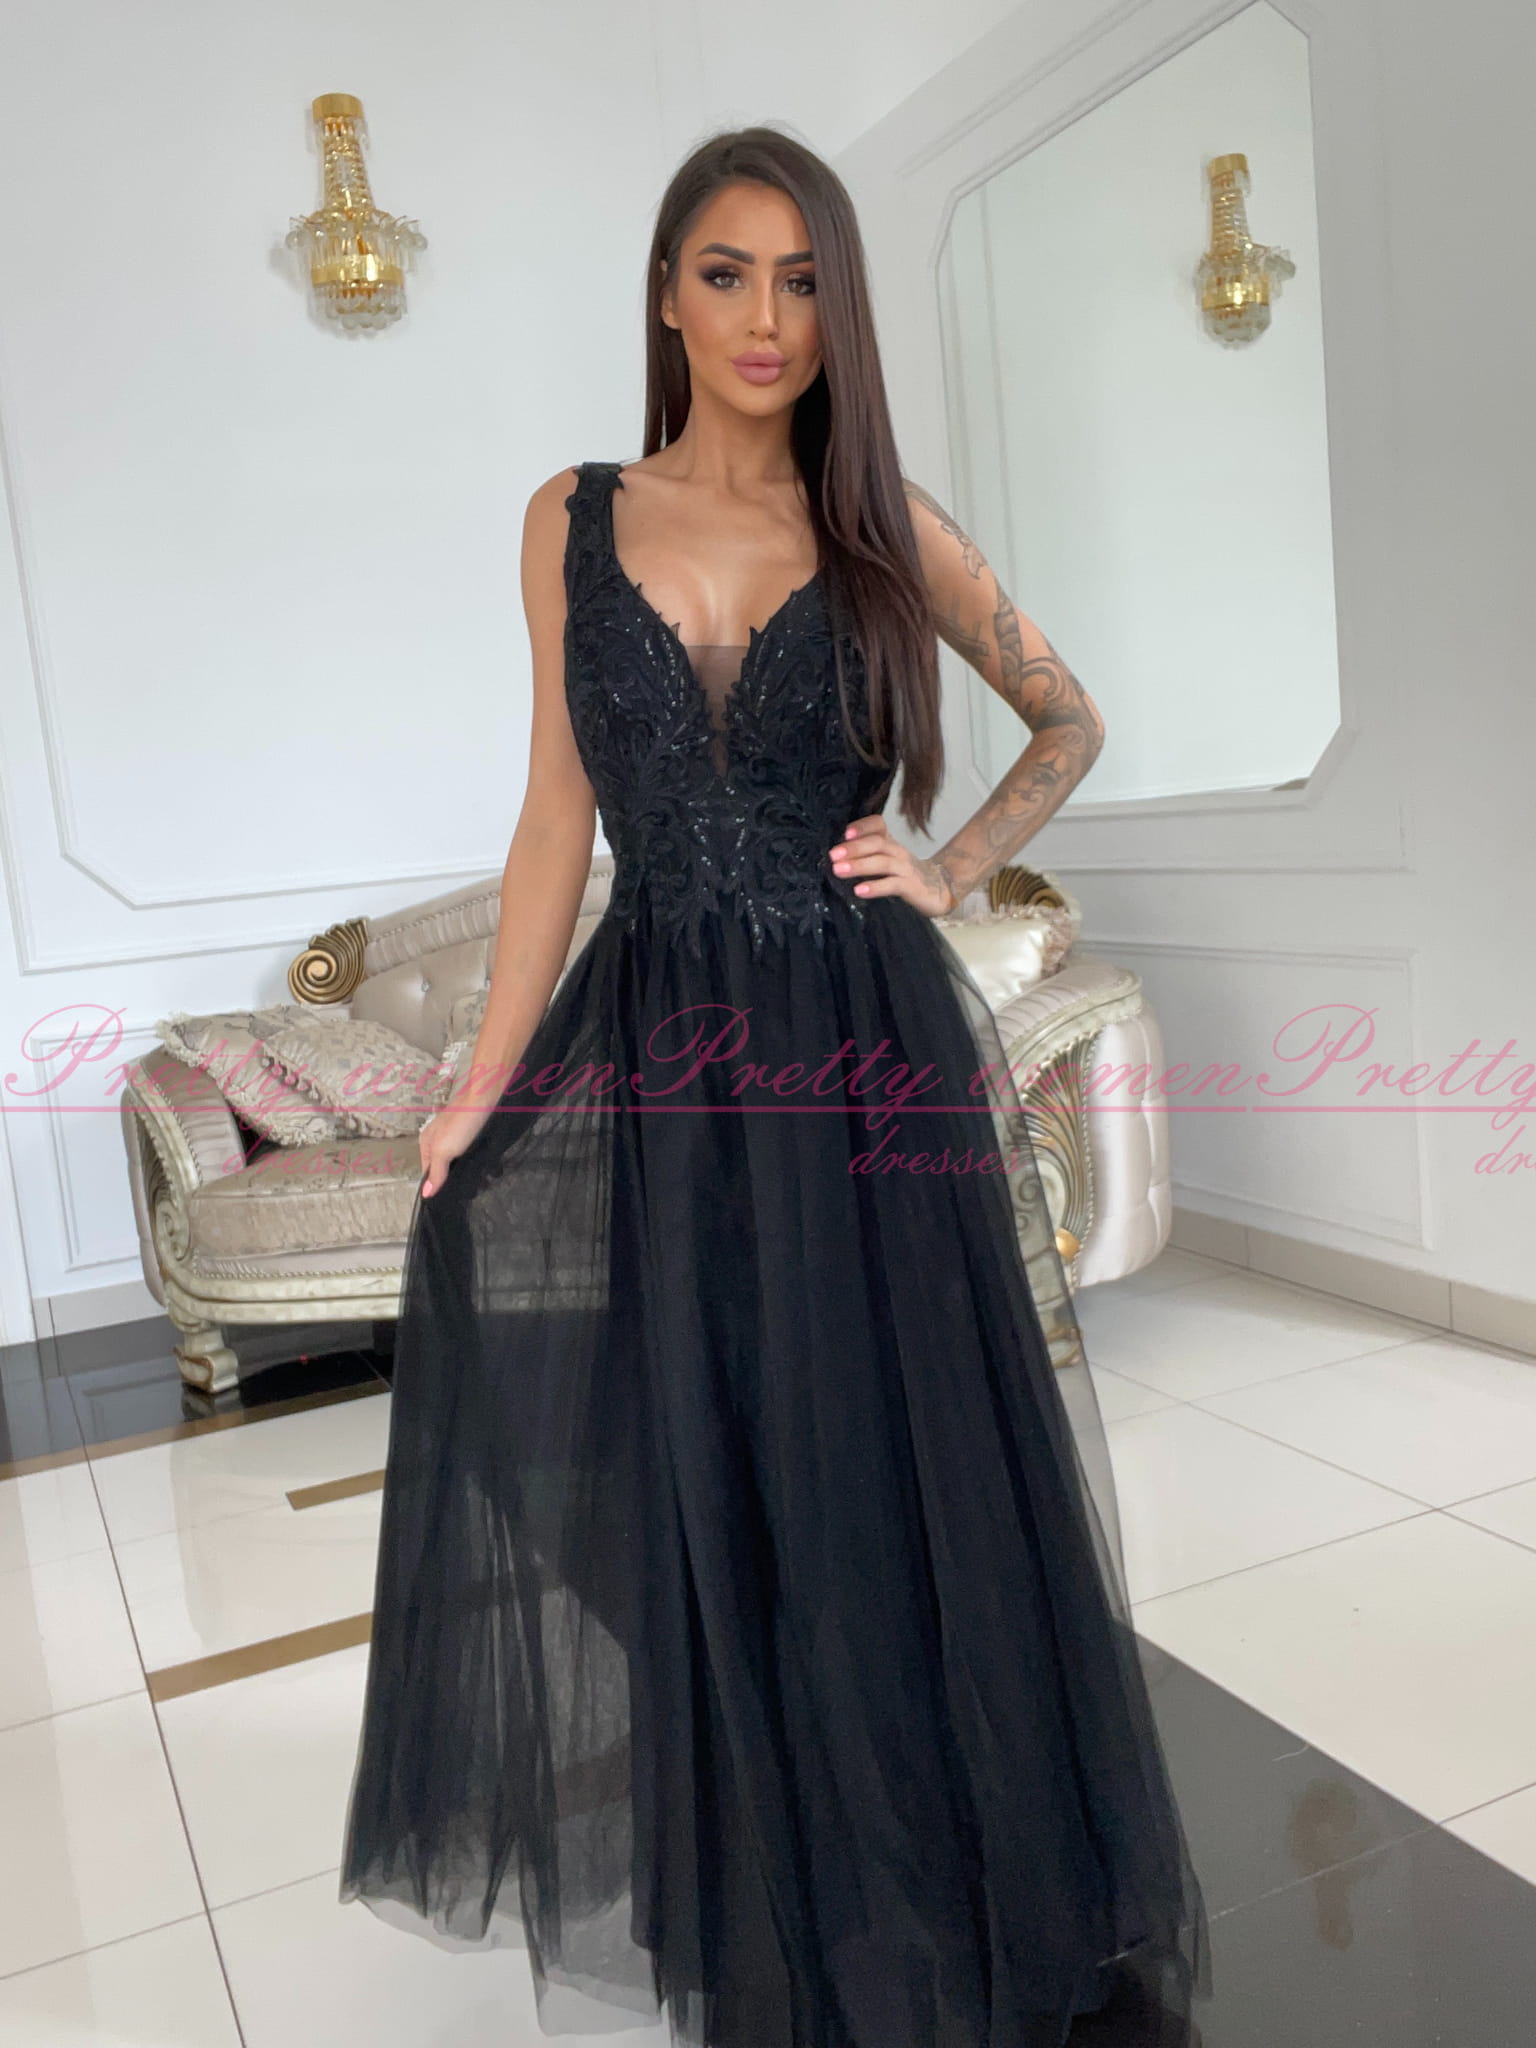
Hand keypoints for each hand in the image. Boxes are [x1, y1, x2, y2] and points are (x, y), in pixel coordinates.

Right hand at [419, 1096, 494, 1196]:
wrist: (485, 1097)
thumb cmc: (462, 1122)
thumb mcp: (444, 1150)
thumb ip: (436, 1172)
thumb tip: (425, 1193)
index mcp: (428, 1143)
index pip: (428, 1172)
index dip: (438, 1186)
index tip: (452, 1199)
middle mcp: (440, 1140)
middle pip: (445, 1166)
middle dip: (457, 1180)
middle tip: (473, 1191)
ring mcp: (457, 1136)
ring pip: (461, 1160)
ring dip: (472, 1172)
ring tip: (486, 1182)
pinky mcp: (473, 1133)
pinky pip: (474, 1153)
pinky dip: (482, 1161)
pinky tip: (492, 1168)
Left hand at [828, 816, 959, 919]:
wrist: (939, 890)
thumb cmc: (903, 875)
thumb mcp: (885, 861)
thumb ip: (865, 855)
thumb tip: (834, 857)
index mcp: (890, 842)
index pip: (878, 824)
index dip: (863, 826)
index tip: (845, 832)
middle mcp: (898, 851)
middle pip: (877, 843)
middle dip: (854, 848)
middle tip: (833, 855)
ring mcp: (906, 869)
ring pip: (883, 862)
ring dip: (859, 865)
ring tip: (839, 870)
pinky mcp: (912, 887)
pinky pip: (892, 885)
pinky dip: (875, 887)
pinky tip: (859, 890)